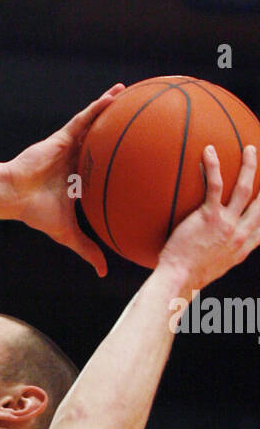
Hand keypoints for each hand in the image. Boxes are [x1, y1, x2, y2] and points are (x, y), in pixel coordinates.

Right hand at [8, 84, 125, 276]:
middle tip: (144, 121)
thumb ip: (88, 249)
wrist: (14, 196)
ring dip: (112, 108)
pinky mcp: (63, 136)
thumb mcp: (68, 234)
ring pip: (96, 124)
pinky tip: (115, 95)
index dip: (121, 163)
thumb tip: (104, 272)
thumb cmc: (36, 213)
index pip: (104, 168)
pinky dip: (99, 106)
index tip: (143, 161)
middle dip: (120, 130)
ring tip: (131, 93)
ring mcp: (71, 146)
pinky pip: (85, 117)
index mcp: (80, 178)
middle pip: (103, 141)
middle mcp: (78, 159)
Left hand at [159, 144, 259, 289]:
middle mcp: (239, 234)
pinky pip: (215, 186)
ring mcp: (226, 224)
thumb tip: (220, 250)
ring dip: (249, 166)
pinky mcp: (209, 216)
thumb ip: (224, 255)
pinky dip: (214, 166)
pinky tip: (209, 152)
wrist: (179, 279)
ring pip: (244, 189)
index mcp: (242, 247)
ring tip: (249, 150)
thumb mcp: (216, 268)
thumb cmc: (189, 276)